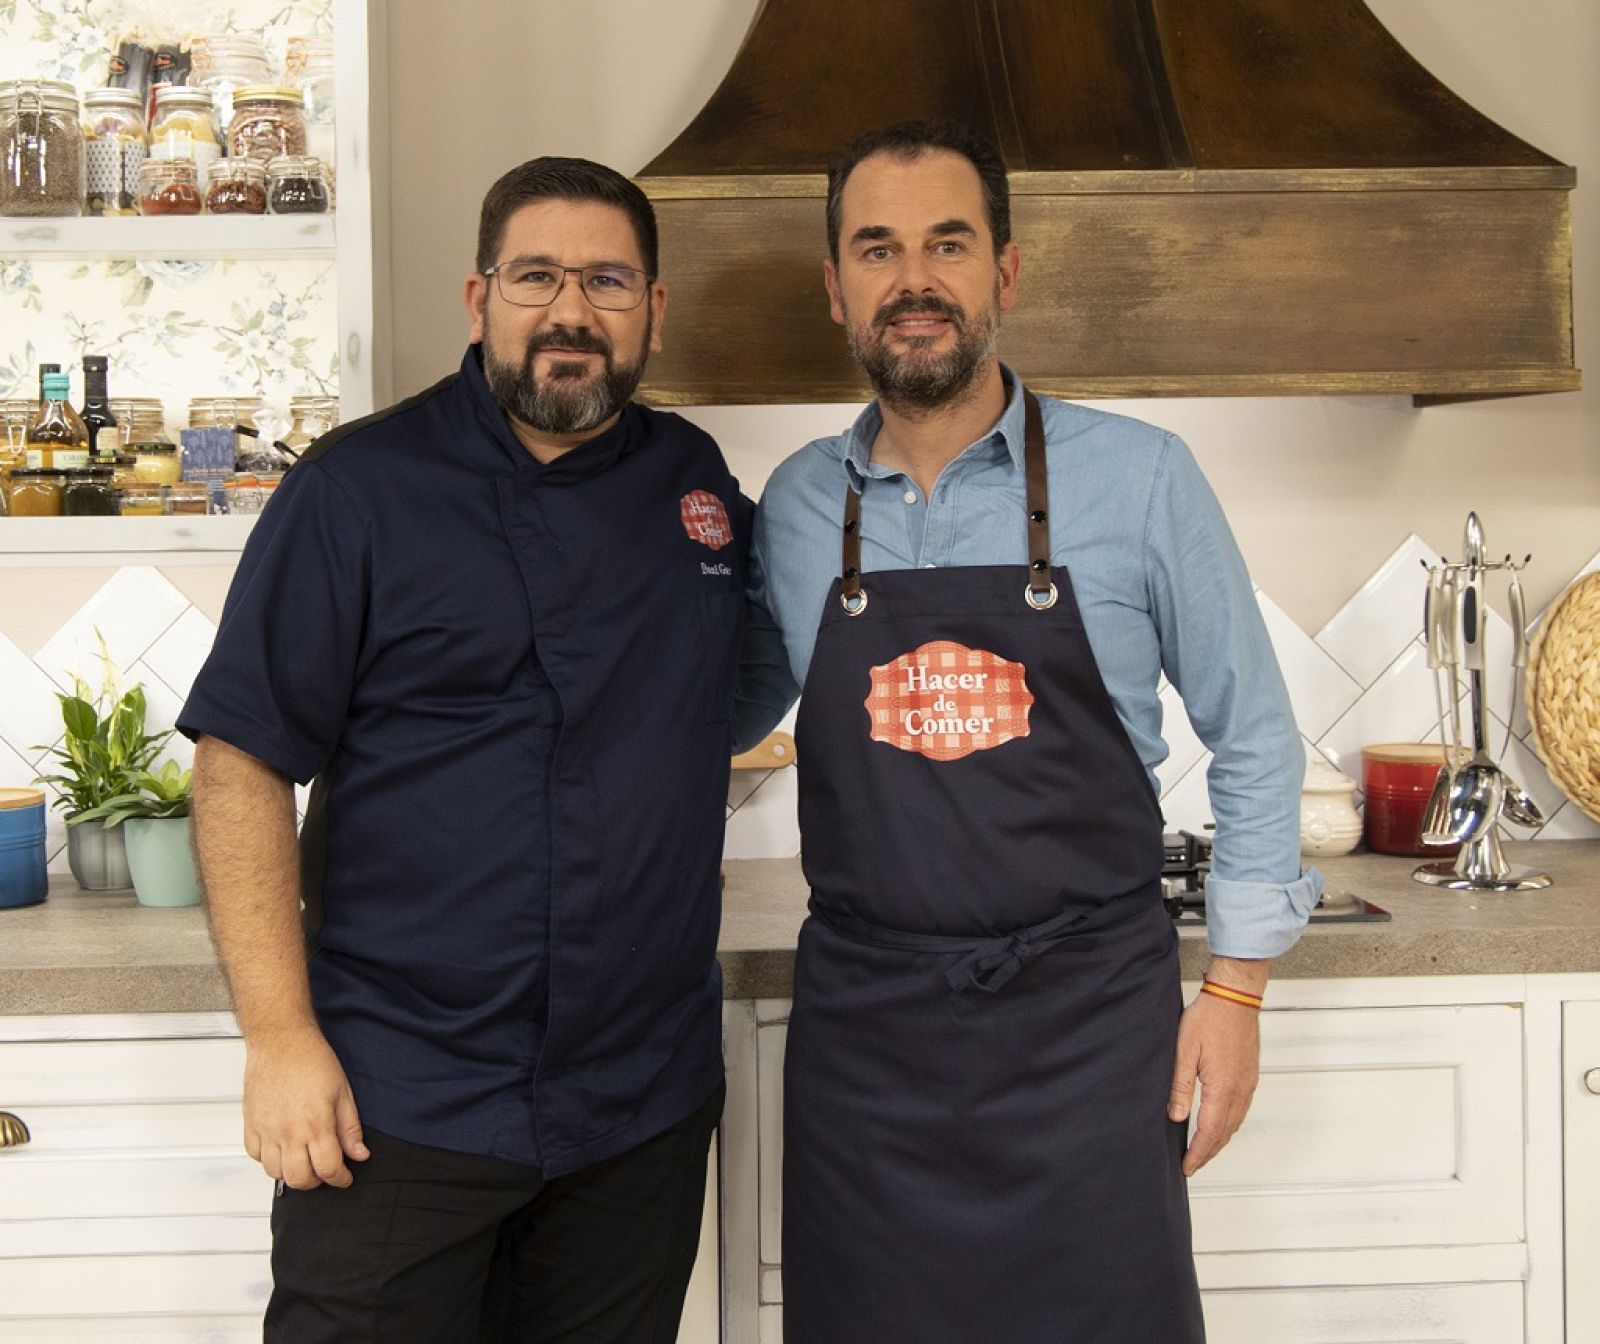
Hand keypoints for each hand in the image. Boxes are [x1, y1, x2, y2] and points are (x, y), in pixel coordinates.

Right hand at [242, 1027, 368, 1189]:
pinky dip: (269, 1160)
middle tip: (325, 1172)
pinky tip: (281, 1149)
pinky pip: (255, 1156)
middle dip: (316, 1182)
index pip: (328, 1169)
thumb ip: (350, 1128)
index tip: (344, 1177)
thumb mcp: (343, 1092)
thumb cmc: (311, 1059)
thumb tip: (359, 1154)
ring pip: (275, 1173)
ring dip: (292, 1173)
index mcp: (315, 1124)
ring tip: (304, 1161)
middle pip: (300, 1179)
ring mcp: (266, 1130)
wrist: (281, 1040)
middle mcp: (288, 1132)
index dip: (340, 1179)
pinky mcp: (250, 1125)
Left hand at [1166, 988, 1260, 1176]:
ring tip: (1204, 1150)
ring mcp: (1248, 1083)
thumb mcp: (1184, 1051)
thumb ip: (1180, 1086)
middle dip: (1208, 1152)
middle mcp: (1239, 1091)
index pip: (1209, 1132)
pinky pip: (1241, 1109)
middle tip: (1193, 1165)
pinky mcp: (1250, 1075)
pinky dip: (1229, 1123)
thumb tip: (1176, 1116)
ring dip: (1220, 1140)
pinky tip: (1221, 1123)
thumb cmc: (1209, 1018)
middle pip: (1225, 1132)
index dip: (1198, 1153)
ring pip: (1235, 1122)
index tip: (1187, 1167)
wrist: (1235, 997)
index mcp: (1222, 1088)